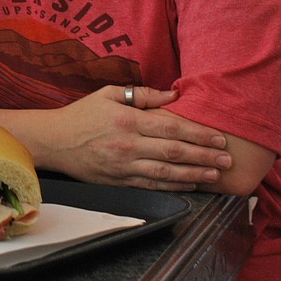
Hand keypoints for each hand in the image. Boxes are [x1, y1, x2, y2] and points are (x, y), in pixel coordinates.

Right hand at [27, 85, 231, 191]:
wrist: (53, 141)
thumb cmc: (81, 114)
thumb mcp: (108, 94)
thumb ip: (142, 95)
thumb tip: (173, 95)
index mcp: (127, 120)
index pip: (171, 128)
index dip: (198, 134)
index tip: (219, 138)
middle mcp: (128, 144)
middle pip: (174, 152)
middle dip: (205, 156)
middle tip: (227, 160)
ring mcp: (124, 165)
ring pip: (167, 172)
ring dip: (195, 175)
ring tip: (216, 175)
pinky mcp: (119, 181)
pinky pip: (151, 184)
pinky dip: (174, 186)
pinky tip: (191, 185)